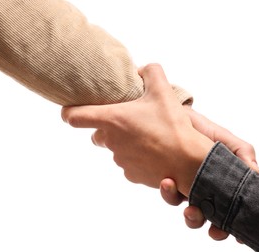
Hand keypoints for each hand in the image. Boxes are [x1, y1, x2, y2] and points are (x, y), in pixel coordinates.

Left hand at [61, 63, 213, 195]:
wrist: (188, 161)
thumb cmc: (173, 126)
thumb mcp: (163, 91)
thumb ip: (151, 72)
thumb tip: (142, 68)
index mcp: (112, 119)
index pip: (74, 117)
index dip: (69, 112)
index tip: (70, 111)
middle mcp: (111, 142)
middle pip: (97, 135)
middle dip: (107, 128)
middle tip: (129, 121)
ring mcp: (120, 161)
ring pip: (115, 150)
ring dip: (126, 143)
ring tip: (148, 137)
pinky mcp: (132, 175)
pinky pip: (129, 164)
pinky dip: (137, 158)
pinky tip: (154, 153)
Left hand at [160, 107, 258, 241]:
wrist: (173, 118)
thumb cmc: (201, 128)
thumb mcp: (224, 137)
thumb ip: (242, 152)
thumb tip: (257, 173)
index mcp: (225, 181)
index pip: (234, 207)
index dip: (236, 224)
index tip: (237, 235)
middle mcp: (208, 189)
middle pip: (215, 219)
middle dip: (215, 228)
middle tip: (214, 229)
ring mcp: (190, 189)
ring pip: (193, 214)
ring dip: (192, 217)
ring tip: (189, 208)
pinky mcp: (172, 185)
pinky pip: (171, 197)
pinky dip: (170, 195)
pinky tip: (168, 182)